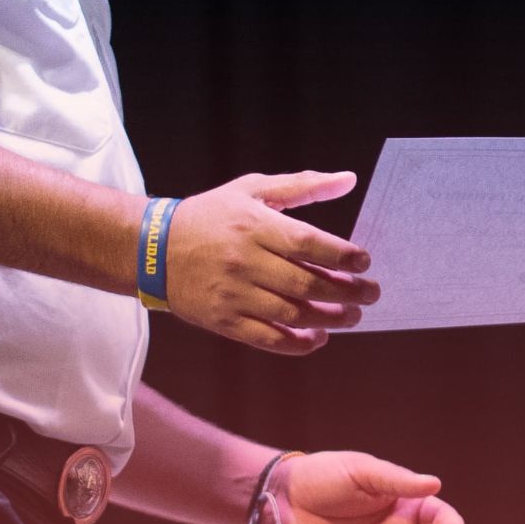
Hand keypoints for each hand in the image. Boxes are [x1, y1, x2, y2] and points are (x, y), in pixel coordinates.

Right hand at [164, 171, 378, 354]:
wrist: (153, 248)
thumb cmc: (211, 215)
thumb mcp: (253, 189)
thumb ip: (303, 185)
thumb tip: (349, 180)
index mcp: (254, 225)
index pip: (308, 244)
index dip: (342, 255)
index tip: (365, 262)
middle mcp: (245, 261)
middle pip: (306, 284)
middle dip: (347, 292)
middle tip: (371, 294)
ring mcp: (233, 294)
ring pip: (292, 315)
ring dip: (330, 319)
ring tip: (352, 316)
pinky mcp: (222, 321)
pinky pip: (266, 339)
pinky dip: (296, 344)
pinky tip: (317, 338)